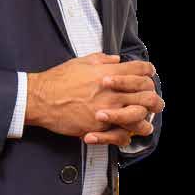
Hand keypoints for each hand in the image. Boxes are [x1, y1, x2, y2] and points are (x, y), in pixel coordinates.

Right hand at [26, 53, 162, 142]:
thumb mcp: (81, 61)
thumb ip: (102, 60)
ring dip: (145, 119)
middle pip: (148, 93)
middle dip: (154, 98)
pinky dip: (126, 135)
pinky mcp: (99, 126)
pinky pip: (122, 134)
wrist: (41, 99)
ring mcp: (108, 109)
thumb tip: (115, 59)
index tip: (148, 76)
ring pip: (140, 116)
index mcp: (110, 72)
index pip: (141, 70)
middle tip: (152, 101)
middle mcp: (113, 91)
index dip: (148, 72)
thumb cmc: (58, 80)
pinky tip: (126, 134)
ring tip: (144, 121)